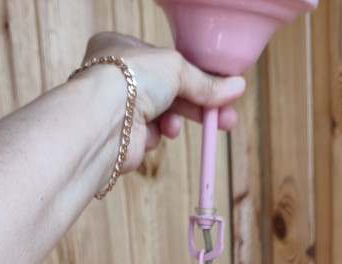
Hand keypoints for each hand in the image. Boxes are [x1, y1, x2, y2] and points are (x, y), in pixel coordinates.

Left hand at [82, 33, 245, 171]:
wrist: (106, 119)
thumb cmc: (130, 79)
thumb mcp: (177, 69)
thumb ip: (205, 82)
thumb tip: (236, 87)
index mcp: (122, 49)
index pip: (166, 62)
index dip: (194, 76)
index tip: (219, 89)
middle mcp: (117, 77)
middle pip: (168, 91)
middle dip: (196, 105)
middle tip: (224, 117)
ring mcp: (119, 107)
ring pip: (161, 115)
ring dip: (174, 120)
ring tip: (174, 126)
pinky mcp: (122, 136)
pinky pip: (150, 136)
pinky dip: (156, 135)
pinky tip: (153, 133)